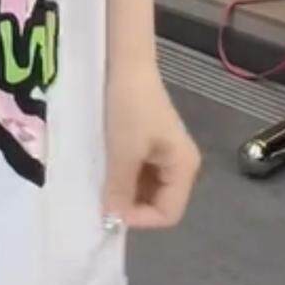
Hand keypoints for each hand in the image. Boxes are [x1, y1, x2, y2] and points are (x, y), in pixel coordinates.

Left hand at [104, 59, 199, 228]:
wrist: (126, 63)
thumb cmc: (129, 107)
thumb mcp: (123, 151)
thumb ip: (119, 188)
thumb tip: (111, 220)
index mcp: (184, 167)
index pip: (168, 214)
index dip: (140, 218)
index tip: (109, 209)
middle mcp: (180, 163)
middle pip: (158, 201)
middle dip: (130, 203)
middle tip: (101, 196)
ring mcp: (164, 152)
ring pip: (145, 186)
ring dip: (123, 188)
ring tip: (100, 179)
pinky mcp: (149, 141)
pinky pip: (138, 169)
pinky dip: (122, 172)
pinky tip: (104, 165)